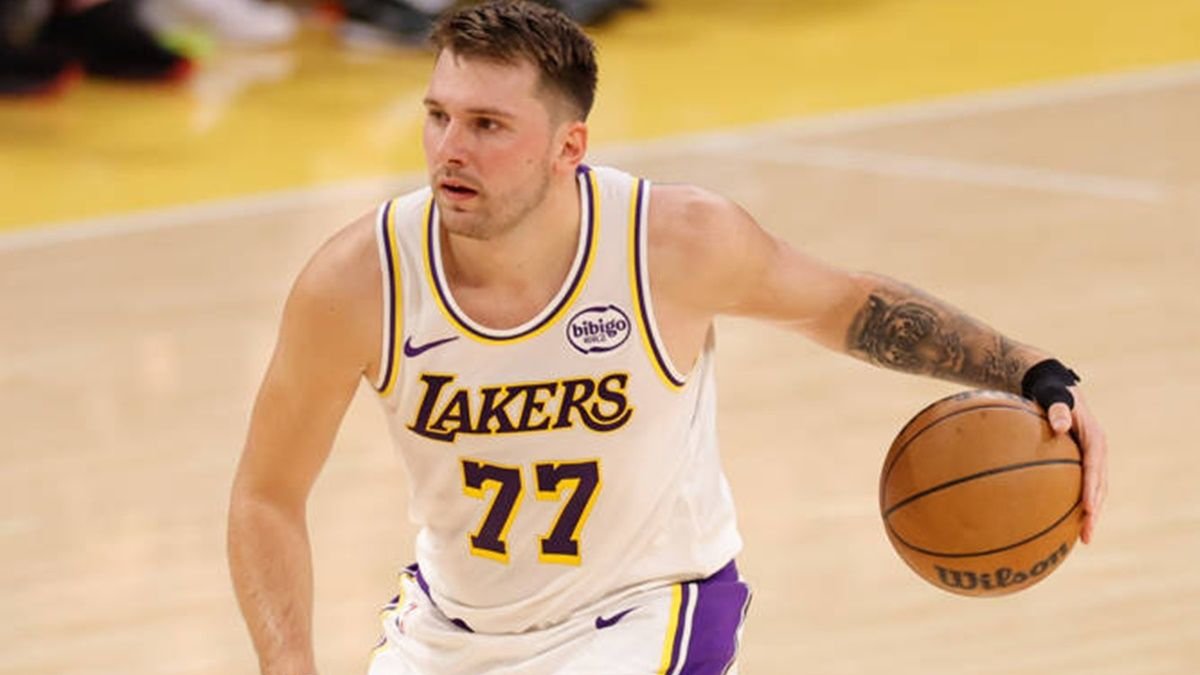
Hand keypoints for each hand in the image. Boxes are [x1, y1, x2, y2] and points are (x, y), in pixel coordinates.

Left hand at [1045, 387, 1107, 543]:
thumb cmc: (1052, 393)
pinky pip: (1082, 487)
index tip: (1087, 508)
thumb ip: (1056, 409)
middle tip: (1087, 535)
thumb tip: (1058, 424)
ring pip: (1095, 491)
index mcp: (1094, 439)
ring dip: (1090, 514)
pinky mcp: (1081, 464)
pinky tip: (1066, 522)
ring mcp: (1091, 460)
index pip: (1095, 468)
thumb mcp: (1053, 396)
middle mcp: (1097, 452)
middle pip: (1099, 486)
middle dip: (1094, 512)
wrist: (1054, 388)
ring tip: (1084, 537)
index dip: (1091, 488)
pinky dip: (1079, 505)